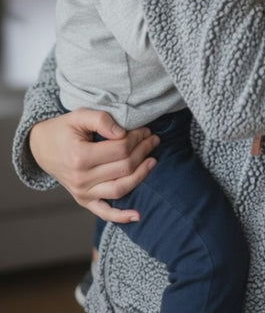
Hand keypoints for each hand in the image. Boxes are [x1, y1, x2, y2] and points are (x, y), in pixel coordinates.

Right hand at [29, 109, 159, 222]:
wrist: (43, 147)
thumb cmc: (64, 129)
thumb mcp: (79, 116)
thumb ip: (101, 119)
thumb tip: (122, 132)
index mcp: (80, 157)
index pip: (120, 149)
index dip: (137, 138)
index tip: (145, 130)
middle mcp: (81, 179)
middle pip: (124, 167)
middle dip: (143, 151)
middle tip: (153, 139)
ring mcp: (82, 193)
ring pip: (120, 189)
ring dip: (141, 175)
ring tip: (153, 160)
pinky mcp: (84, 201)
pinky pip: (104, 213)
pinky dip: (121, 217)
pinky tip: (137, 215)